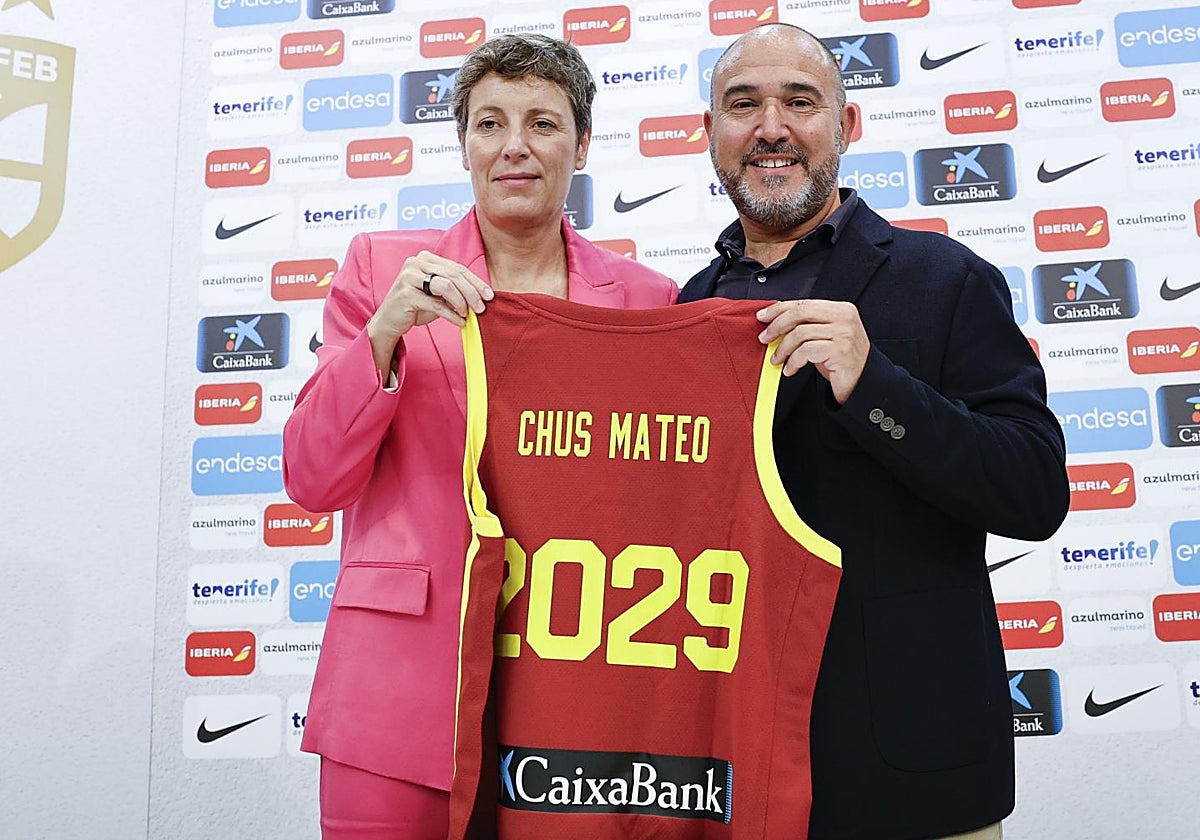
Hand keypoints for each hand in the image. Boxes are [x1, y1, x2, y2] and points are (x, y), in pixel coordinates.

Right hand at [366, 251, 492, 373]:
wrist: (389, 321)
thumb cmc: (415, 306)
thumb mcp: (438, 295)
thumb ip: (455, 291)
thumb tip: (480, 297)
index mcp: (426, 258)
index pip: (457, 268)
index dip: (475, 281)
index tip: (489, 295)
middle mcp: (416, 262)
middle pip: (454, 275)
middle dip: (472, 292)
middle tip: (482, 307)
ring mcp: (409, 276)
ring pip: (446, 286)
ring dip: (461, 302)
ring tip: (467, 314)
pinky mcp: (405, 293)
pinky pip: (436, 303)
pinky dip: (451, 314)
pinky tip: (459, 322)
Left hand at [756, 299, 869, 404]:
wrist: (862, 382)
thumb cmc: (840, 361)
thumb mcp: (824, 337)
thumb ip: (807, 325)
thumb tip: (774, 321)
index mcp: (841, 309)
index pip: (804, 303)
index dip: (779, 309)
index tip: (763, 316)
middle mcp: (844, 317)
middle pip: (800, 313)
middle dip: (777, 325)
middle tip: (765, 338)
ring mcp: (844, 333)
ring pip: (800, 333)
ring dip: (782, 348)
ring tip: (777, 359)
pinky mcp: (840, 350)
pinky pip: (806, 351)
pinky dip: (793, 361)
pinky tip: (790, 369)